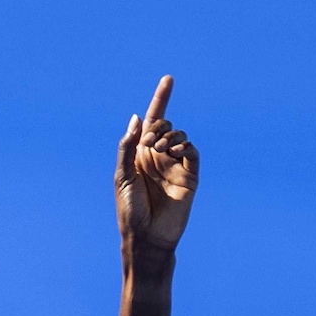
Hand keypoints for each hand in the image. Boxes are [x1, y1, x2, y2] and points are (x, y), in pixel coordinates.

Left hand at [116, 75, 198, 257]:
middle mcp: (158, 156)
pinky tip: (175, 152)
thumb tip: (138, 117)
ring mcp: (175, 165)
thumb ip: (128, 146)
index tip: (168, 78)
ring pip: (179, 135)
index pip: (152, 120)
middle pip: (165, 124)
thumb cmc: (130, 210)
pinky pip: (192, 152)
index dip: (160, 99)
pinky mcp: (189, 176)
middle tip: (150, 144)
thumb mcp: (122, 175)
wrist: (146, 236)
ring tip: (160, 152)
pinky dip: (185, 146)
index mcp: (140, 154)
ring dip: (170, 136)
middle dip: (158, 126)